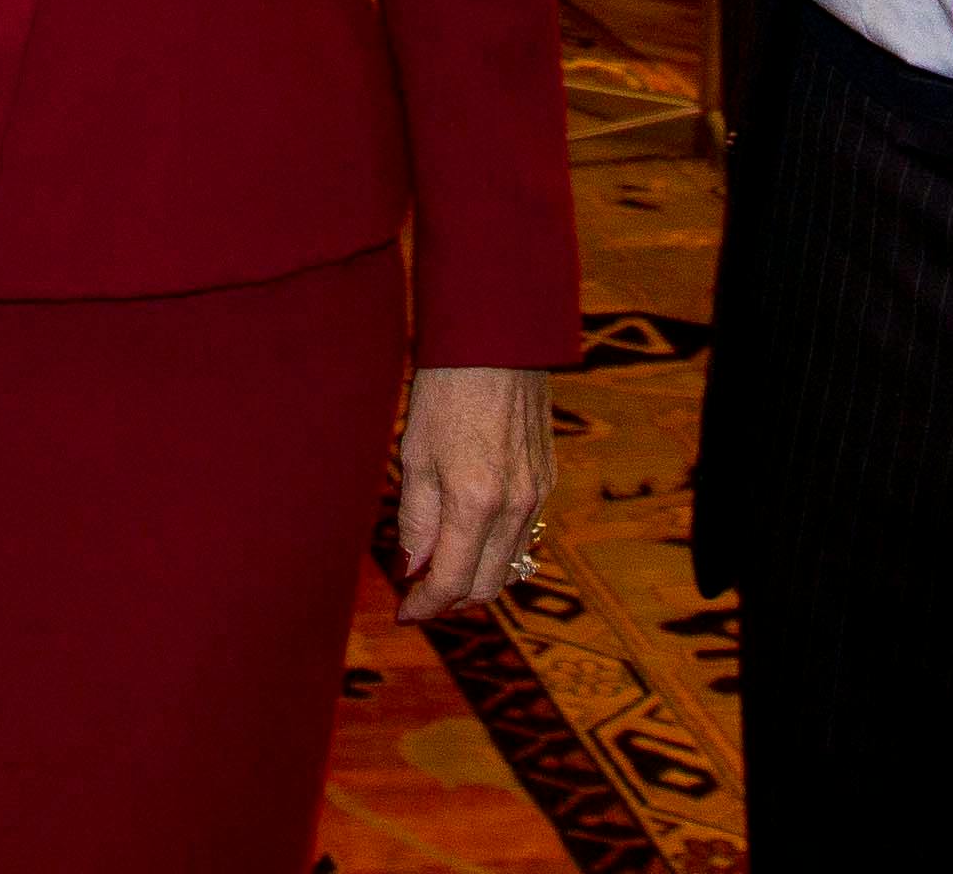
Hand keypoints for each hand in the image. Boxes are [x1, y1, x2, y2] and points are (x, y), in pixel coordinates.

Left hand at [391, 363, 553, 622]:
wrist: (497, 341)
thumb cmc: (445, 389)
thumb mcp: (415, 454)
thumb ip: (417, 519)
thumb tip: (414, 567)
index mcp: (475, 502)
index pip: (453, 581)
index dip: (426, 604)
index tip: (405, 611)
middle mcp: (515, 507)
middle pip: (487, 585)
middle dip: (451, 598)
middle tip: (419, 594)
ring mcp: (538, 494)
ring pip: (508, 563)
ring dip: (475, 576)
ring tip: (440, 567)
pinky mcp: (548, 479)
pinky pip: (522, 534)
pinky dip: (496, 548)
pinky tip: (470, 535)